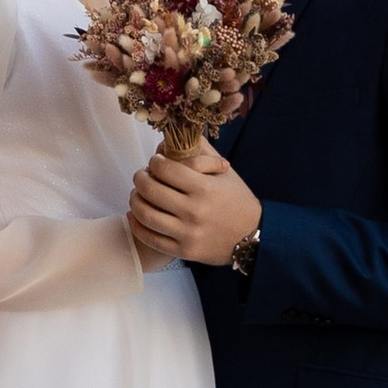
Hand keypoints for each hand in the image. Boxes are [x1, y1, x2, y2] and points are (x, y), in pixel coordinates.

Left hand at [127, 139, 261, 268]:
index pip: (166, 169)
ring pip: (146, 215)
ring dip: (135, 201)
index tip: (155, 161)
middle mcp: (195, 211)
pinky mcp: (184, 251)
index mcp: (205, 188)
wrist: (253, 236)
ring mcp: (188, 233)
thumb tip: (177, 135)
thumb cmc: (237, 200)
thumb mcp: (225, 172)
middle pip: (151, 190)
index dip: (155, 162)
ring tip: (137, 194)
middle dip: (140, 178)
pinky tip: (135, 215)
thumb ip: (202, 151)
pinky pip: (151, 239)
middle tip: (141, 175)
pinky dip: (137, 225)